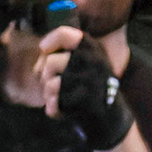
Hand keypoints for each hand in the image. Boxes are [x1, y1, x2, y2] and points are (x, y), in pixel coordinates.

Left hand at [34, 25, 134, 149]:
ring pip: (50, 84)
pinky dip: (53, 108)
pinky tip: (63, 109)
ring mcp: (90, 82)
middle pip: (50, 62)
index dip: (49, 42)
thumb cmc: (91, 86)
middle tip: (51, 81)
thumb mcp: (86, 62)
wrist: (111, 117)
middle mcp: (94, 62)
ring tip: (58, 96)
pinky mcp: (85, 102)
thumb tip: (39, 63)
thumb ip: (63, 54)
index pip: (64, 35)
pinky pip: (54, 102)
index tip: (44, 50)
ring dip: (48, 93)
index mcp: (94, 48)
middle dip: (44, 74)